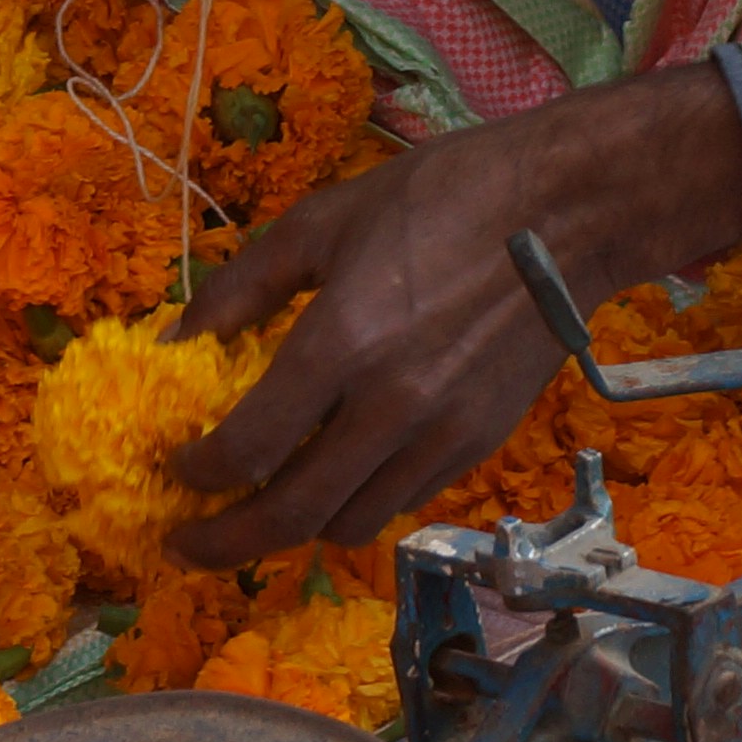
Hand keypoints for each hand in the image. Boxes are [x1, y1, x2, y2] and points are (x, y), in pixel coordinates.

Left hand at [160, 61, 741, 565]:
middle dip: (227, 542)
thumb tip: (174, 343)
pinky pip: (401, 501)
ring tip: (264, 504)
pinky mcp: (480, 445)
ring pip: (350, 524)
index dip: (199, 474)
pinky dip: (358, 501)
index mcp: (340, 343)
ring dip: (297, 525)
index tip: (176, 469)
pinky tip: (338, 470)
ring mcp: (441, 435)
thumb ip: (241, 287)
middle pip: (293, 516)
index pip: (249, 449)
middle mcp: (389, 407)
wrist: (567, 213)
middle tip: (188, 543)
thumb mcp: (322, 222)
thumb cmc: (438, 198)